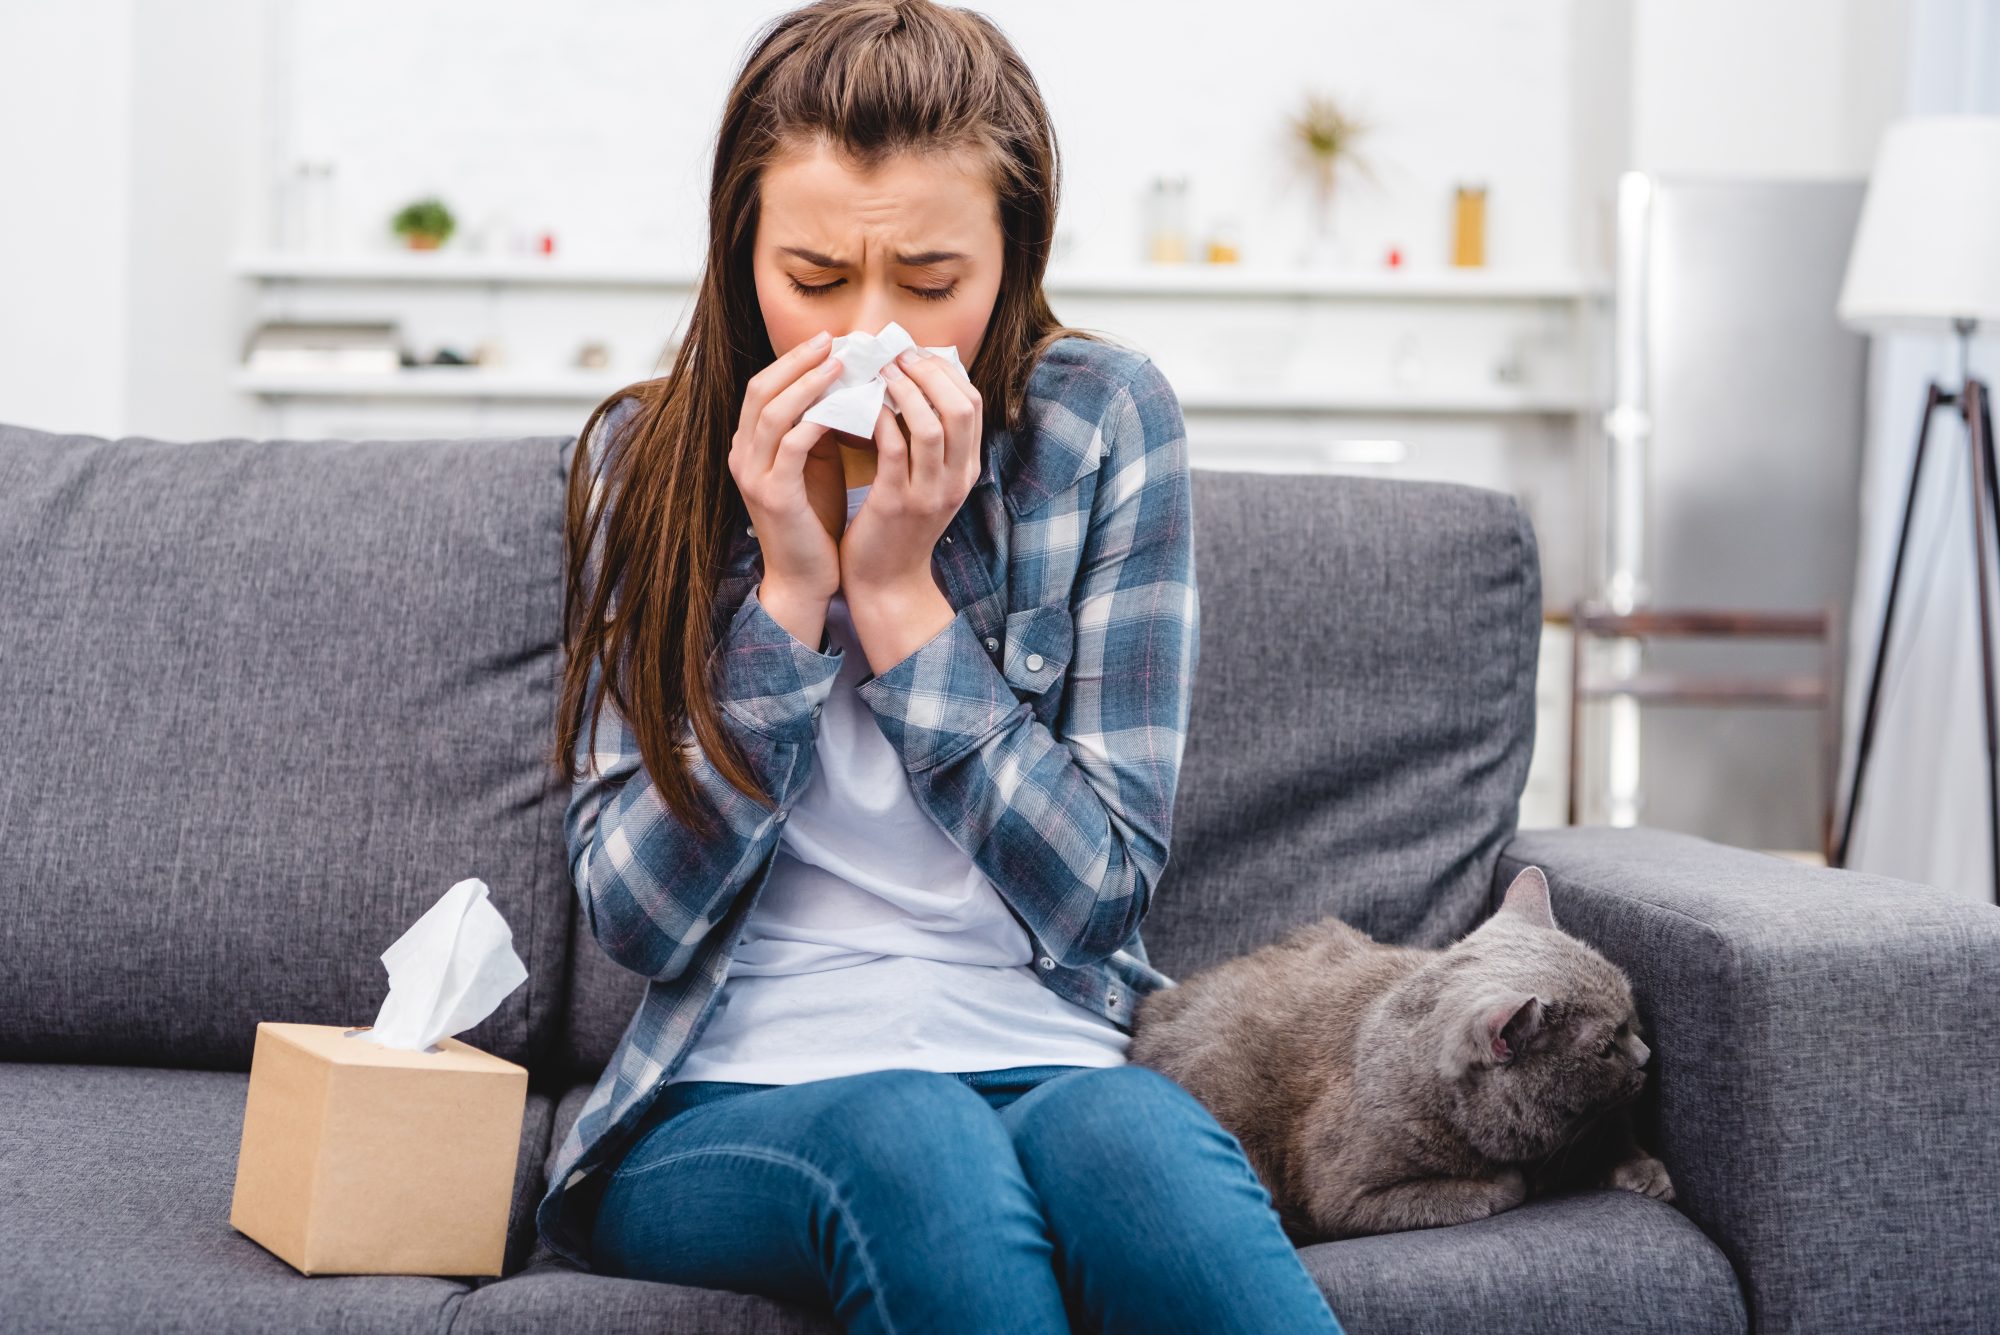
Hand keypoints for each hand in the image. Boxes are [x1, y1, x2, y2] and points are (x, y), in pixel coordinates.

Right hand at [729, 331, 849, 601]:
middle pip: (761, 390)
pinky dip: (817, 421)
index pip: (763, 387)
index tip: (828, 341)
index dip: (793, 360)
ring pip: (773, 412)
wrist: (806, 578)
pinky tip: (844, 409)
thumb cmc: (816, 520)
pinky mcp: (773, 496)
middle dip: (798, 361)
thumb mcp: (817, 463)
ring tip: (841, 366)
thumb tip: (848, 385)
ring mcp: (753, 475)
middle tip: (833, 341)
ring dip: (808, 384)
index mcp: (750, 445)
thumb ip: (821, 426)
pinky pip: (792, 446)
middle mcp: (743, 455)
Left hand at [838, 347, 982, 598]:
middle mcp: (956, 479)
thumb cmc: (898, 527)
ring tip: (879, 371)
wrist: (886, 583)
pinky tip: (862, 404)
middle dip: (929, 371)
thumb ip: (928, 442)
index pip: (972, 403)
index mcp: (966, 469)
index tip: (915, 353)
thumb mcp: (928, 483)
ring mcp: (929, 492)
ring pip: (931, 424)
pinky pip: (893, 448)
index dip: (945, 371)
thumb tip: (912, 385)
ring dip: (904, 389)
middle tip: (897, 354)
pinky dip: (879, 419)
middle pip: (961, 407)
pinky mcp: (896, 502)